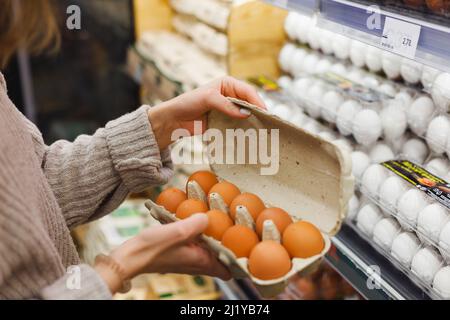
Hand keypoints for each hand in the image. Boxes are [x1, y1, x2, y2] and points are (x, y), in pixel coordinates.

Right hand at [95, 214, 230, 293]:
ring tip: (219, 223)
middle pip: (221, 260)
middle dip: (230, 247)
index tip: (248, 248)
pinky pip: (197, 246)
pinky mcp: (179, 253)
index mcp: (201, 262)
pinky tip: (195, 222)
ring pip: (209, 252)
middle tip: (237, 229)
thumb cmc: (151, 248)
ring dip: (215, 240)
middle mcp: (197, 264)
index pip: (229, 270)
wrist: (129, 257)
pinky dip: (201, 237)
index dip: (240, 262)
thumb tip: (209, 217)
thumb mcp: (177, 231)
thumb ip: (196, 223)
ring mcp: (188, 259)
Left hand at [148, 76, 265, 149]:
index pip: (248, 91)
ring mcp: (228, 110)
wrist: (174, 119)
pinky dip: (244, 131)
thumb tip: (245, 114)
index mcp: (228, 84)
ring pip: (245, 116)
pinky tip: (250, 136)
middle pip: (249, 104)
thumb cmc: (189, 102)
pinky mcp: (225, 122)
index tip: (264, 112)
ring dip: (253, 122)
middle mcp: (230, 96)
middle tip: (268, 122)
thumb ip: (226, 105)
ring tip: (262, 131)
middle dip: (258, 112)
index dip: (257, 101)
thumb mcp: (208, 99)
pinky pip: (238, 126)